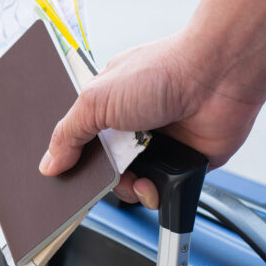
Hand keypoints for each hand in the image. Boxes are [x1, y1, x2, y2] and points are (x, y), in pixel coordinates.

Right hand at [38, 30, 262, 208]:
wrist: (216, 75)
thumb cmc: (160, 72)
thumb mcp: (95, 100)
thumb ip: (68, 134)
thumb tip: (49, 164)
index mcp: (107, 105)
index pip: (82, 142)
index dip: (76, 160)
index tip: (70, 175)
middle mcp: (132, 125)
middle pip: (106, 168)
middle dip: (103, 179)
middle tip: (108, 173)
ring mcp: (160, 145)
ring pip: (133, 183)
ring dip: (131, 188)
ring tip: (139, 177)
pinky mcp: (184, 162)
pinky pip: (164, 190)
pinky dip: (158, 193)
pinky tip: (157, 183)